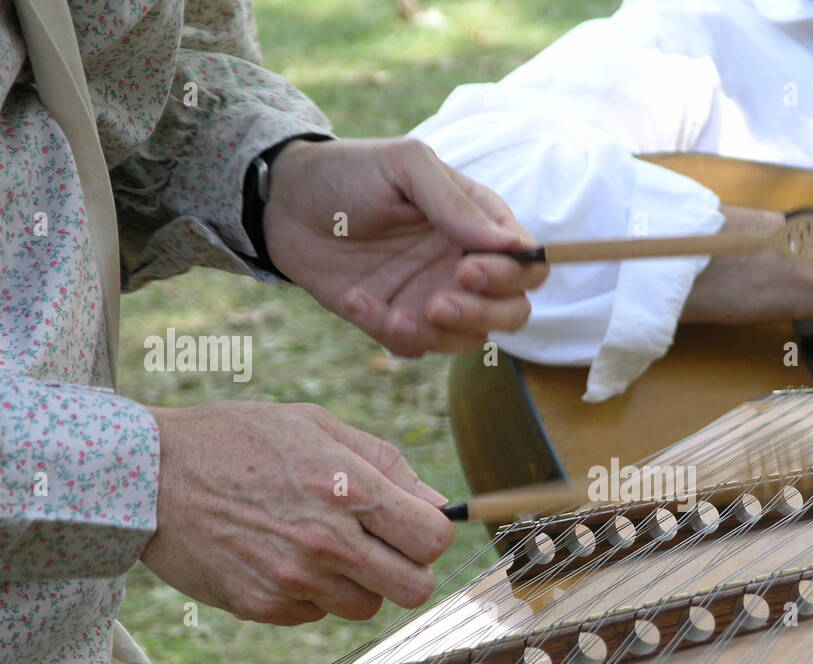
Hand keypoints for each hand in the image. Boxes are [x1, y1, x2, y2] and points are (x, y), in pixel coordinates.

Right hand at [140, 402, 454, 625]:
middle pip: (415, 588)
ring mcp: (294, 578)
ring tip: (320, 546)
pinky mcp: (263, 606)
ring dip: (357, 583)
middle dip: (406, 569)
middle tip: (380, 547)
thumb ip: (387, 464)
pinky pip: (317, 614)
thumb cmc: (238, 439)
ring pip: (367, 606)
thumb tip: (438, 504)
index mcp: (350, 488)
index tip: (411, 525)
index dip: (430, 534)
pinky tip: (280, 557)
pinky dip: (311, 594)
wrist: (147, 474)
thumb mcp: (316, 425)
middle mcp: (328, 540)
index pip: (434, 539)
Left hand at [262, 137, 548, 356]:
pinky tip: (357, 299)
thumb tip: (514, 245)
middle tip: (439, 303)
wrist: (283, 202)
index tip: (468, 267)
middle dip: (483, 314)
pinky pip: (415, 348)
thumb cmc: (350, 172)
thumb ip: (456, 203)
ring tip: (395, 314)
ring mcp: (434, 297)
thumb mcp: (405, 167)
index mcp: (478, 226)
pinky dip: (389, 333)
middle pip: (513, 312)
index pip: (528, 264)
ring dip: (437, 336)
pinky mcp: (397, 322)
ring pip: (470, 340)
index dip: (510, 275)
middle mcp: (464, 266)